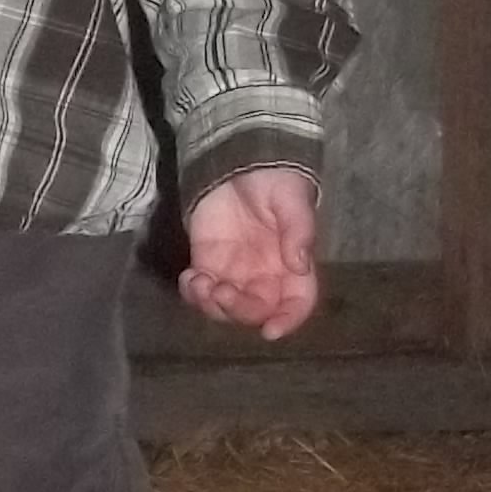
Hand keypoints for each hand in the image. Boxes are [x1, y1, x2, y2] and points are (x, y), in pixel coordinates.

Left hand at [181, 168, 319, 338]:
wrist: (238, 161)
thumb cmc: (274, 180)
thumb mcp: (291, 199)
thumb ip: (298, 230)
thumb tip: (300, 264)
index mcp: (293, 267)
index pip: (297, 303)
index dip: (288, 320)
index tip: (271, 330)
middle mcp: (266, 277)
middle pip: (256, 311)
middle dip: (238, 309)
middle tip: (220, 290)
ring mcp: (235, 274)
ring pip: (225, 308)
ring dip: (210, 305)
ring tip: (199, 282)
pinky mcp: (208, 265)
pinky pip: (200, 292)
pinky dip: (193, 293)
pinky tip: (189, 277)